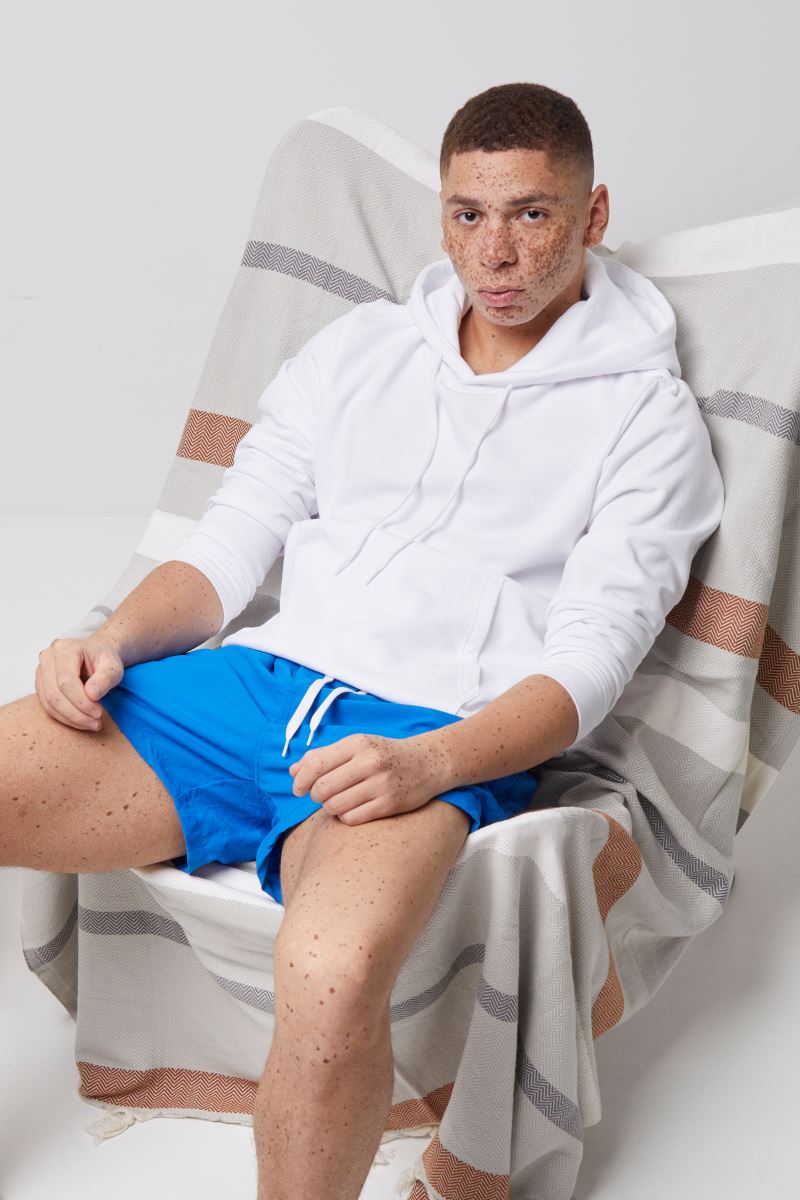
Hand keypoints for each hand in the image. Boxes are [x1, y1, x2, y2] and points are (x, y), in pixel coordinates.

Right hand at [34, 635, 124, 731]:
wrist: (97, 655)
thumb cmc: (105, 660)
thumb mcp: (113, 667)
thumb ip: (106, 678)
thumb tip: (92, 694)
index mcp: (65, 648)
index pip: (66, 681)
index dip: (81, 701)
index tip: (98, 713)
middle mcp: (48, 657)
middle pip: (54, 693)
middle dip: (76, 713)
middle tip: (96, 723)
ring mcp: (41, 670)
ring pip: (49, 702)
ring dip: (70, 718)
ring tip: (91, 724)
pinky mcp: (41, 684)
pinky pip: (47, 706)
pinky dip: (64, 717)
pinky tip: (81, 721)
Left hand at [287, 732, 451, 825]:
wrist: (427, 763)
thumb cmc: (385, 754)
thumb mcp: (356, 746)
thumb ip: (324, 756)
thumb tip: (293, 771)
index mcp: (358, 743)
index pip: (316, 763)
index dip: (301, 780)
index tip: (298, 788)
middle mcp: (369, 762)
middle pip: (322, 788)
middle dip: (316, 796)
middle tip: (322, 795)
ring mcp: (380, 784)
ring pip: (334, 806)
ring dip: (330, 807)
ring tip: (339, 801)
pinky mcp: (389, 804)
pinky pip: (352, 818)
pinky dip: (346, 817)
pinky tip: (353, 809)